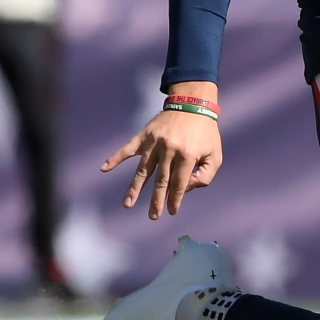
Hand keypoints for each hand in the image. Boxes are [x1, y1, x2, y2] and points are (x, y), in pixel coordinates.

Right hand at [103, 85, 223, 219]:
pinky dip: (115, 158)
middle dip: (156, 200)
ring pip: (143, 170)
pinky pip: (128, 148)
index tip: (171, 212)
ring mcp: (155, 142)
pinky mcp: (145, 135)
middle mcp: (169, 149)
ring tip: (127, 204)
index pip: (179, 183)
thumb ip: (205, 175)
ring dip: (134, 188)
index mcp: (187, 155)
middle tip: (152, 216)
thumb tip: (186, 188)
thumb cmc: (206, 132)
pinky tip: (104, 168)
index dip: (175, 199)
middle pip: (160, 181)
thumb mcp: (215, 154)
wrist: (194, 103)